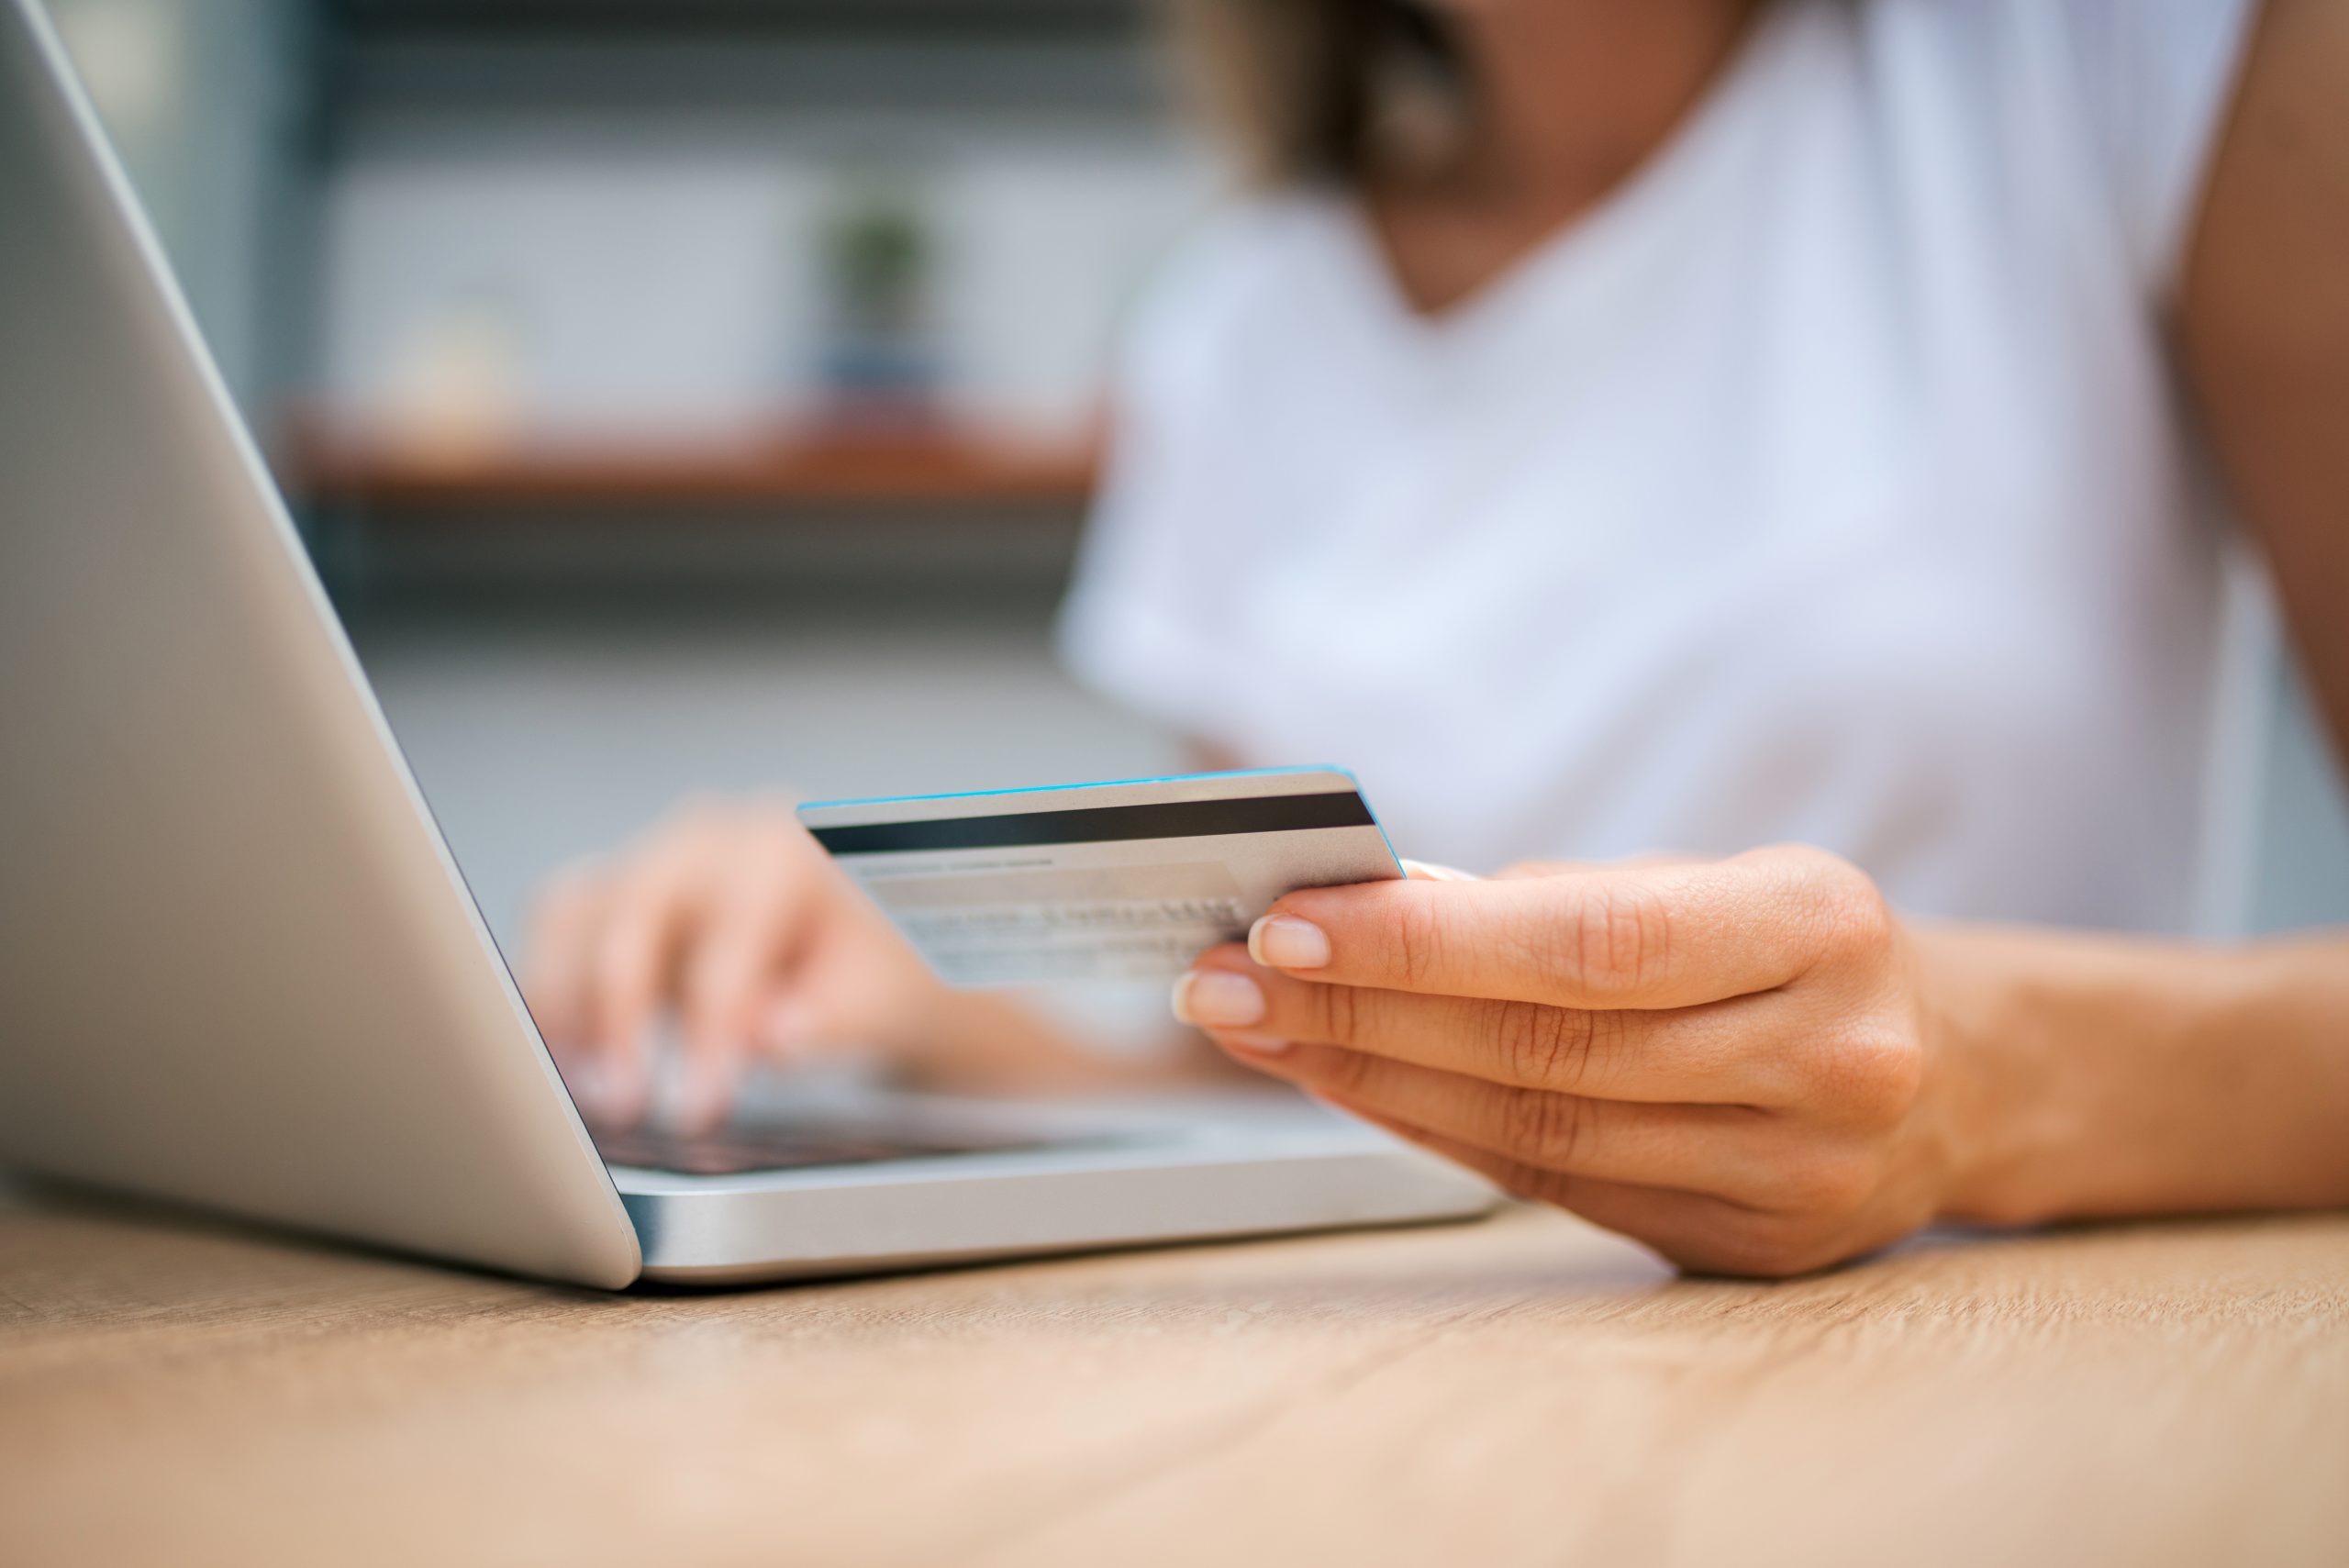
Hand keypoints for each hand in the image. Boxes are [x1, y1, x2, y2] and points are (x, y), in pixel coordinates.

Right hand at [521, 797, 943, 1132]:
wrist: (867, 940)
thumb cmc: (876, 967)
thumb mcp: (880, 999)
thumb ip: (833, 1018)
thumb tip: (768, 1035)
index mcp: (785, 847)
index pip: (731, 944)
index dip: (708, 1034)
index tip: (697, 1109)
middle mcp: (708, 837)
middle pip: (631, 912)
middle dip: (617, 1015)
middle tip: (622, 1104)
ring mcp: (654, 855)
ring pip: (572, 914)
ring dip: (564, 1004)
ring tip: (586, 1088)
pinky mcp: (615, 889)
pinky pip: (558, 927)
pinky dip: (550, 990)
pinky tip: (568, 1058)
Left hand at [1172, 848, 1959, 1275]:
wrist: (1959, 1072)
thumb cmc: (1794, 948)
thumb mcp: (1712, 883)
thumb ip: (1555, 903)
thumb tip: (1361, 917)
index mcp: (1818, 925)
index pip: (1589, 941)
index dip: (1425, 942)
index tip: (1285, 922)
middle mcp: (1826, 1057)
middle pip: (1545, 1047)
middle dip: (1358, 1013)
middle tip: (1223, 984)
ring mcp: (1799, 1173)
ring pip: (1537, 1134)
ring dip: (1372, 1083)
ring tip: (1261, 1035)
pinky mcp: (1754, 1250)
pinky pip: (1559, 1189)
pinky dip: (1439, 1134)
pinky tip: (1354, 1089)